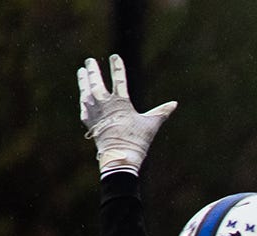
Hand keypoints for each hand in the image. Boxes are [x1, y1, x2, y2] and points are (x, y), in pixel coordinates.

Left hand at [78, 55, 176, 176]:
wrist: (119, 157)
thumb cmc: (137, 140)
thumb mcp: (151, 124)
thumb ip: (161, 112)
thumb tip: (174, 104)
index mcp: (120, 101)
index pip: (118, 79)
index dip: (117, 66)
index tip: (115, 56)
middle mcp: (104, 103)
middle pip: (96, 81)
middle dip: (93, 69)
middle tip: (89, 61)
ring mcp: (94, 111)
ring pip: (86, 90)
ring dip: (83, 80)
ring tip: (82, 72)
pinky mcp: (88, 120)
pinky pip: (84, 106)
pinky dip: (84, 100)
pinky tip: (84, 96)